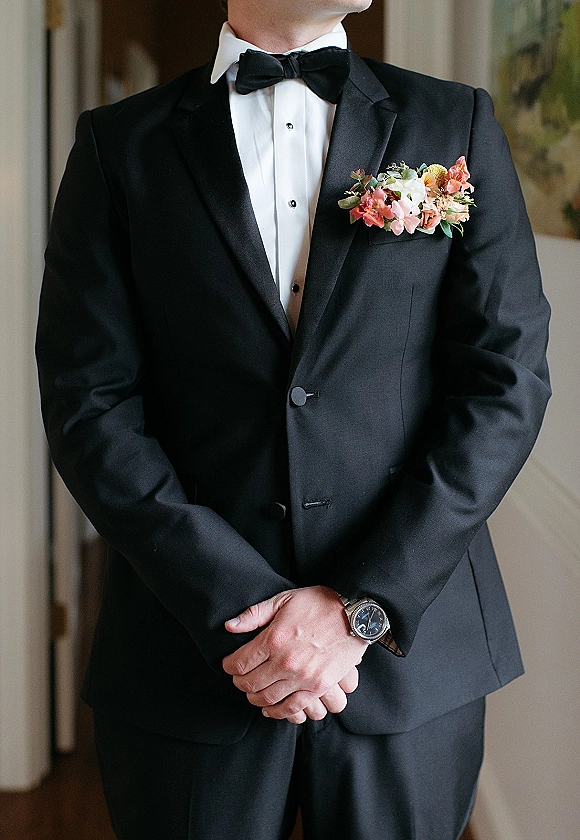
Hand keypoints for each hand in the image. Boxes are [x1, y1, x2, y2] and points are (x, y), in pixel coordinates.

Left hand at [222, 586, 366, 722]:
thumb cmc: (319, 603)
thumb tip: (229, 626)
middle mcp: (285, 661)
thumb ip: (254, 614)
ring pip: (268, 698)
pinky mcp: (318, 687)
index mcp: (274, 638)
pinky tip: (271, 708)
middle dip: (239, 683)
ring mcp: (302, 677)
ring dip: (255, 698)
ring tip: (253, 692)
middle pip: (250, 683)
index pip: (239, 662)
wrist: (355, 615)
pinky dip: (278, 712)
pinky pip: (292, 707)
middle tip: (239, 678)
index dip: (229, 666)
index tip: (229, 664)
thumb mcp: (284, 600)